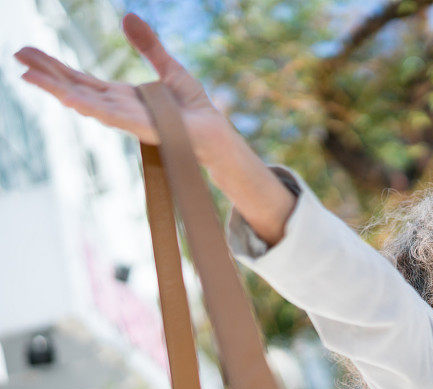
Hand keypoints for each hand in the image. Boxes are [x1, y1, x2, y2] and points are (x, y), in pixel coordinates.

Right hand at [14, 13, 226, 156]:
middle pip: (76, 88)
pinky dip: (90, 106)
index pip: (81, 80)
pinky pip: (112, 116)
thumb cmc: (194, 108)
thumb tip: (127, 16)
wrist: (216, 132)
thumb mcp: (170, 68)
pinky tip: (69, 98)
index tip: (28, 54)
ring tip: (29, 77)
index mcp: (121, 96)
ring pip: (86, 103)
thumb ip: (149, 46)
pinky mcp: (142, 127)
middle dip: (47, 74)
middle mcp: (119, 108)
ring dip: (58, 90)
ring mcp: (128, 119)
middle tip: (17, 57)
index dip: (55, 67)